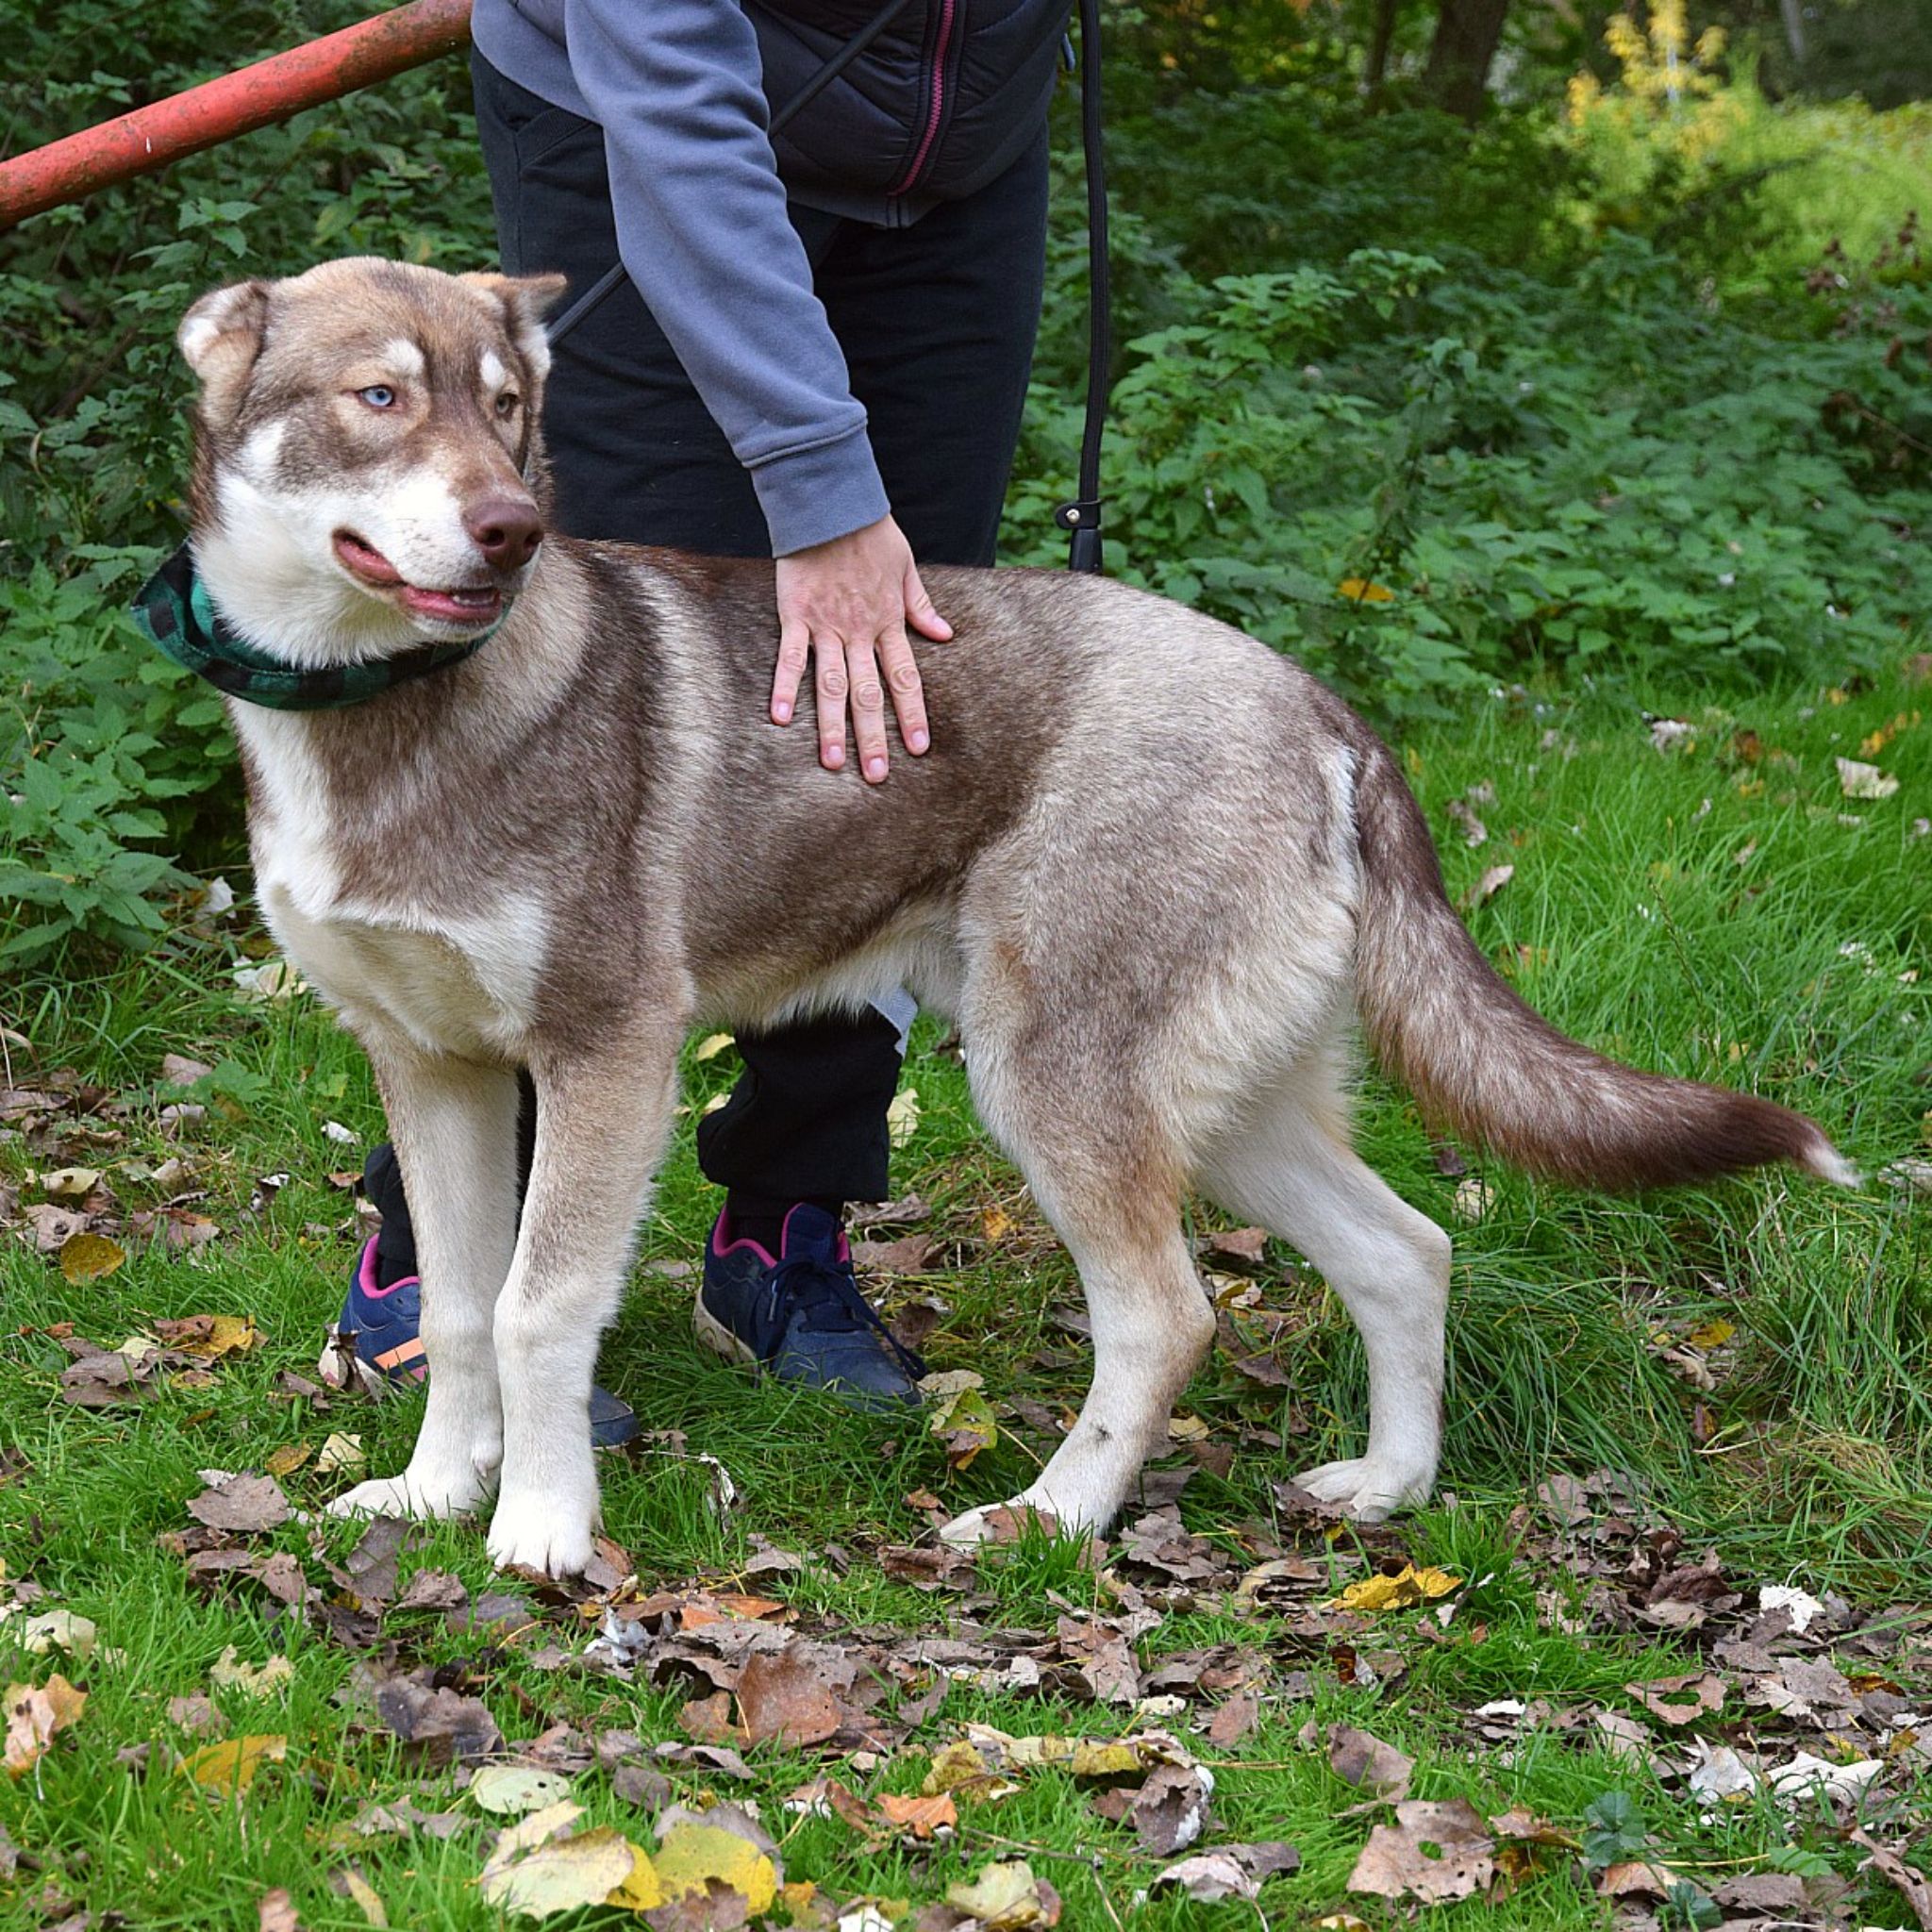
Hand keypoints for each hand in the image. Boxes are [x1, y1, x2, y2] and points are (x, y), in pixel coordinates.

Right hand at [771, 513, 950, 781]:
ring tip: (832, 763)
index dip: (912, 714)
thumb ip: (921, 607)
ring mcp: (826, 626)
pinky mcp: (796, 615)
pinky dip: (784, 687)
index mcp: (888, 622)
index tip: (918, 748)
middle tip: (875, 775)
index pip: (905, 679)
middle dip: (873, 737)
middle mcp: (860, 632)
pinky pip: (790, 657)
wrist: (833, 503)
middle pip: (868, 693)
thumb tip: (945, 635)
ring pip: (830, 685)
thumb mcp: (907, 567)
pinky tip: (781, 719)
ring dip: (832, 726)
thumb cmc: (871, 533)